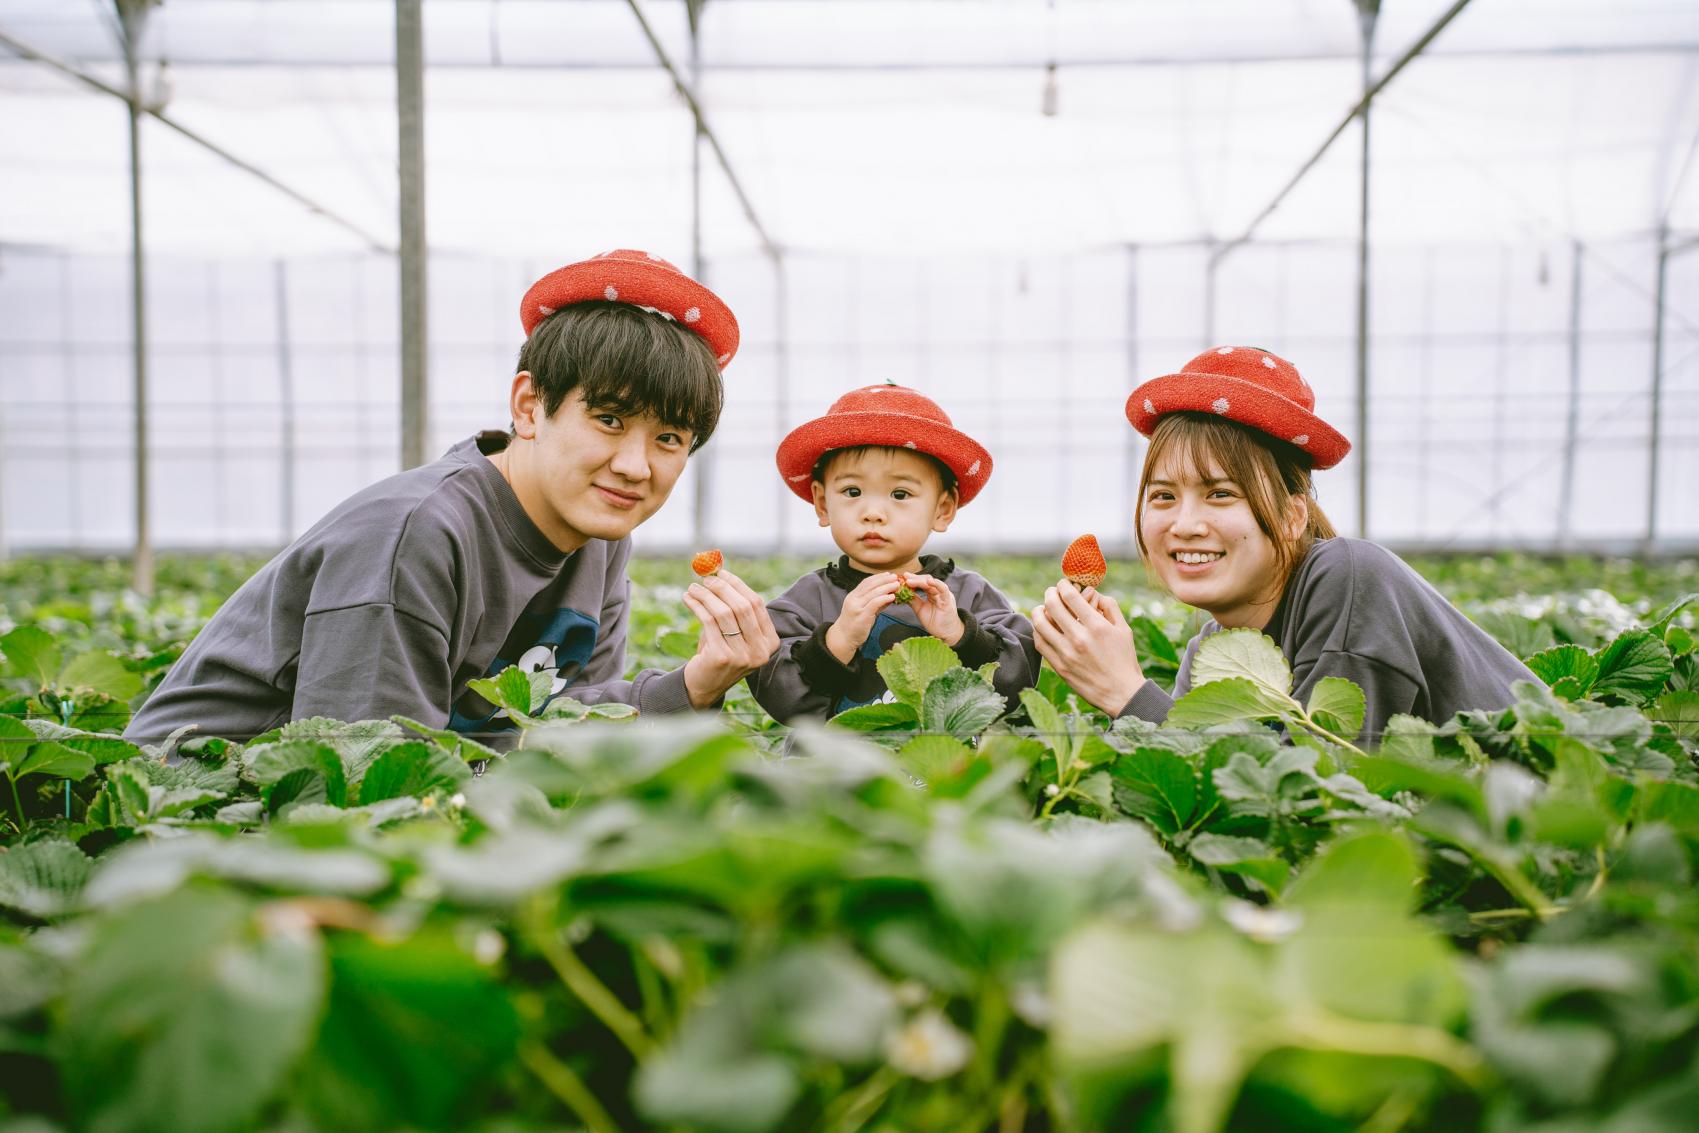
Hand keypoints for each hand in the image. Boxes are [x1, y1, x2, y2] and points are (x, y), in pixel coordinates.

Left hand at [680, 570, 780, 708]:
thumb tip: (718, 573)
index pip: (756, 604)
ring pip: (724, 613)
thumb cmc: (719, 652)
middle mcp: (761, 651)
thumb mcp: (733, 632)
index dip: (738, 585)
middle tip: (706, 578)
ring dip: (706, 595)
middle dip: (722, 588)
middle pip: (742, 606)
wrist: (704, 686)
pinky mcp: (722, 657)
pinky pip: (708, 622)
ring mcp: (743, 656)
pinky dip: (697, 606)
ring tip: (693, 588)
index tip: (721, 573)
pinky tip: (688, 599)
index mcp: (770, 642)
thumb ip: (732, 607)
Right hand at [824, 572, 903, 663]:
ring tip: (897, 585)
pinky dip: (884, 598)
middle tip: (895, 577)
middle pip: (870, 585)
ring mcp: (857, 607)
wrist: (844, 638)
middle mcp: (854, 599)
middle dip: (884, 580)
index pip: (866, 582)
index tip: (888, 574)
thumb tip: (889, 596)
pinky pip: (874, 603)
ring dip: (887, 587)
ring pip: (873, 593)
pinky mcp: (862, 615)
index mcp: (853, 596)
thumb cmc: (854, 625)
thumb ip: (875, 603)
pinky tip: (892, 597)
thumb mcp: (863, 610)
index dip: (878, 577)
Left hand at [904, 573, 963, 645]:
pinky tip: (929, 582)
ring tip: (910, 581)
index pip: (922, 583)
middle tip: (905, 576)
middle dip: (915, 578)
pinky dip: (937, 584)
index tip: (902, 577)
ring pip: (933, 583)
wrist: (946, 633)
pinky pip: (943, 589)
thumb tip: (902, 592)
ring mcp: (943, 595)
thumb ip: (913, 600)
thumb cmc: (935, 622)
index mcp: (932, 593)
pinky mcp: (948, 600)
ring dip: (921, 581)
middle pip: (926, 581)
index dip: (913, 579)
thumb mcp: (920, 609)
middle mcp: (938, 592)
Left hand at [1031, 581, 1145, 715]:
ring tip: (1042, 608)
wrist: (1121, 693)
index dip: (1063, 585)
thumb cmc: (1124, 659)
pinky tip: (1043, 628)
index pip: (1070, 596)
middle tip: (1051, 592)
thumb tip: (1093, 593)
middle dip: (1050, 594)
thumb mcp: (1124, 630)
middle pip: (1052, 606)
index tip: (1063, 584)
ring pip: (1040, 624)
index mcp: (1097, 627)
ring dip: (1038, 611)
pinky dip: (1038, 631)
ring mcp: (1067, 654)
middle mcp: (1079, 638)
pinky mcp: (1059, 667)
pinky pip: (1040, 643)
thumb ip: (1110, 607)